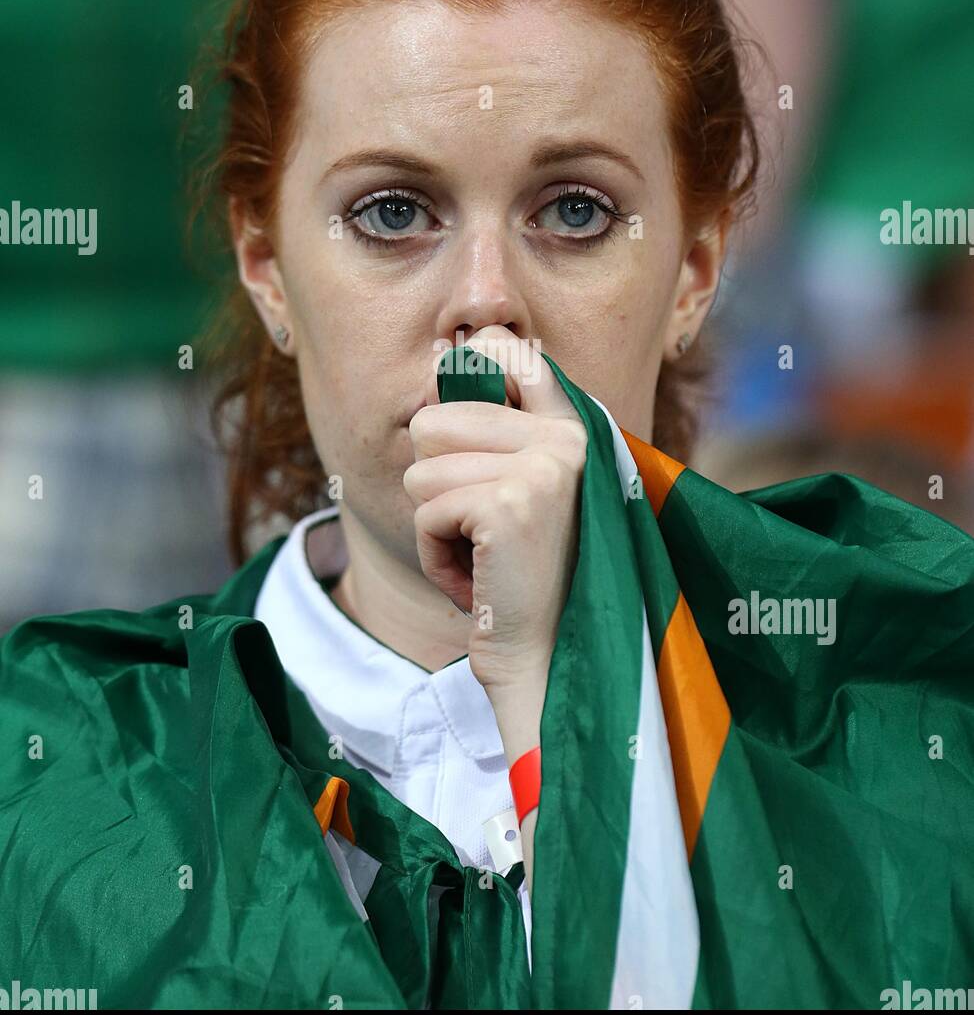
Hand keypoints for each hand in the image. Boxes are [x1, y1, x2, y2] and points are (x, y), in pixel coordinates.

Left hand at [402, 326, 587, 693]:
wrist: (546, 662)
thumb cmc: (518, 582)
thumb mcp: (517, 492)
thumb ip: (489, 434)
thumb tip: (434, 375)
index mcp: (574, 428)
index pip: (509, 352)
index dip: (467, 370)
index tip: (460, 418)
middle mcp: (568, 437)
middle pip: (434, 422)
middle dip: (436, 484)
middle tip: (480, 531)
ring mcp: (545, 466)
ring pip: (422, 468)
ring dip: (436, 526)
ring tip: (482, 557)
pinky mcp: (512, 503)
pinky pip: (426, 510)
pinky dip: (435, 555)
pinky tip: (478, 579)